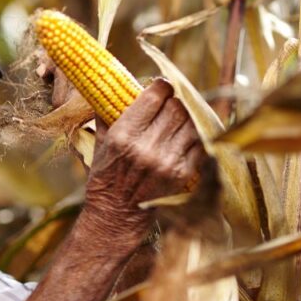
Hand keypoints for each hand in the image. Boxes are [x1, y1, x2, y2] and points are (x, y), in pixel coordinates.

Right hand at [82, 78, 205, 240]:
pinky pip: (199, 143)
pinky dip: (195, 136)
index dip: (162, 87)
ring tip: (179, 119)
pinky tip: (187, 136)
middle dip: (174, 102)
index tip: (162, 88)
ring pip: (190, 122)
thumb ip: (108, 112)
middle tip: (170, 104)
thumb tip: (117, 85)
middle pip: (176, 107)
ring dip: (186, 118)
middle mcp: (146, 147)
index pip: (156, 95)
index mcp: (124, 135)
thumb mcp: (100, 142)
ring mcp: (167, 161)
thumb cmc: (106, 177)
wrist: (116, 215)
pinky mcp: (182, 174)